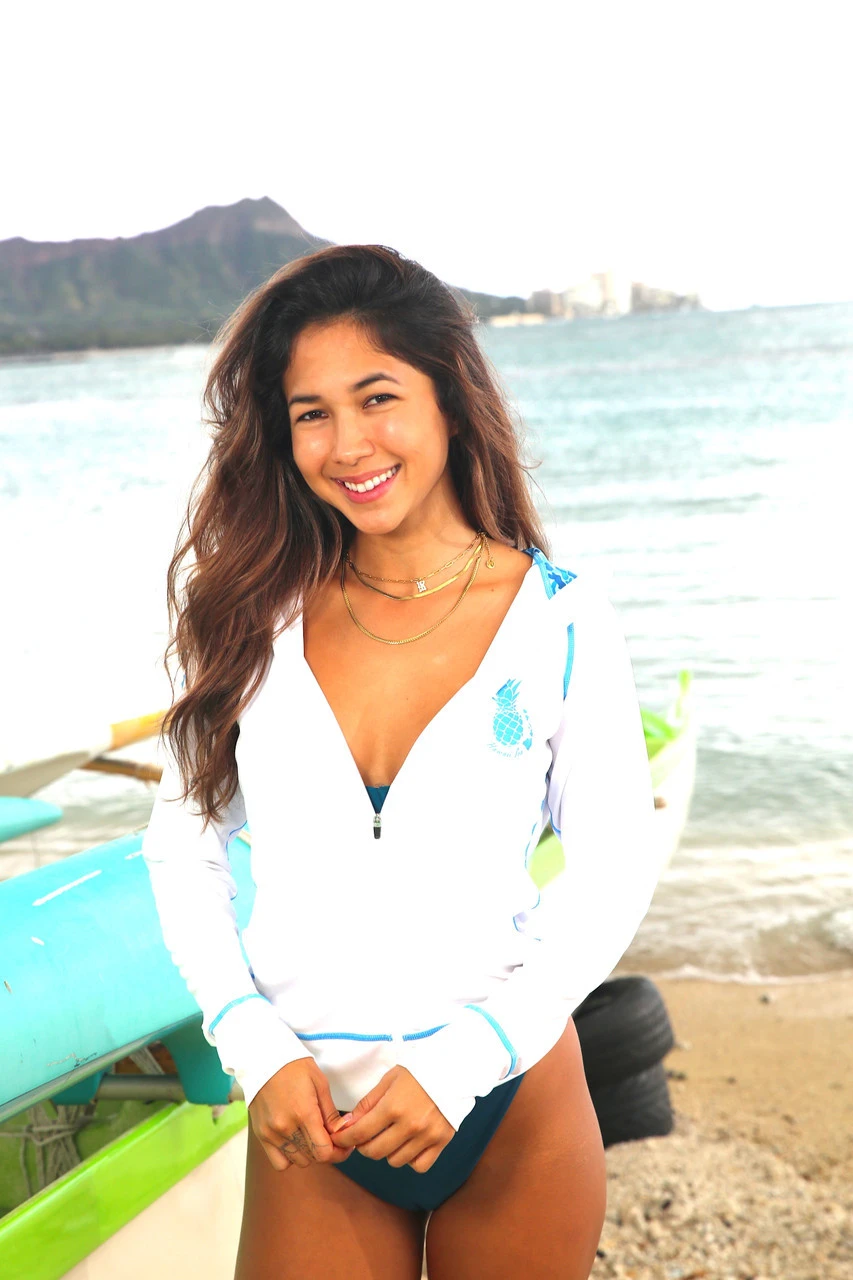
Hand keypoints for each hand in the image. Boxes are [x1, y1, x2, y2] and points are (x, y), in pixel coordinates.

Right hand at [248, 1056, 354, 1170]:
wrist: (264, 1058)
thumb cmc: (295, 1067)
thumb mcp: (320, 1084)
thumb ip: (331, 1114)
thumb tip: (343, 1133)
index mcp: (304, 1112)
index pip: (324, 1151)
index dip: (339, 1153)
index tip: (344, 1145)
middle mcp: (285, 1127)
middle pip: (313, 1158)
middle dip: (326, 1151)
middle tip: (330, 1137)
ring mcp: (271, 1133)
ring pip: (298, 1161)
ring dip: (309, 1154)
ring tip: (312, 1136)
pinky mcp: (261, 1135)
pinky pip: (279, 1162)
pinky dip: (291, 1157)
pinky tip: (296, 1142)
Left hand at [327, 1065, 455, 1172]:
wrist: (453, 1069)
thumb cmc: (418, 1071)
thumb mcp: (389, 1079)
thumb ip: (367, 1104)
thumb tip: (347, 1125)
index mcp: (393, 1106)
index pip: (360, 1134)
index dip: (345, 1139)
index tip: (340, 1139)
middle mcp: (409, 1125)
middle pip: (375, 1152)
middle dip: (364, 1146)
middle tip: (365, 1136)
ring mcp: (427, 1136)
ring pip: (395, 1161)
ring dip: (388, 1151)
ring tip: (391, 1135)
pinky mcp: (441, 1142)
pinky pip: (419, 1165)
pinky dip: (410, 1159)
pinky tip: (409, 1144)